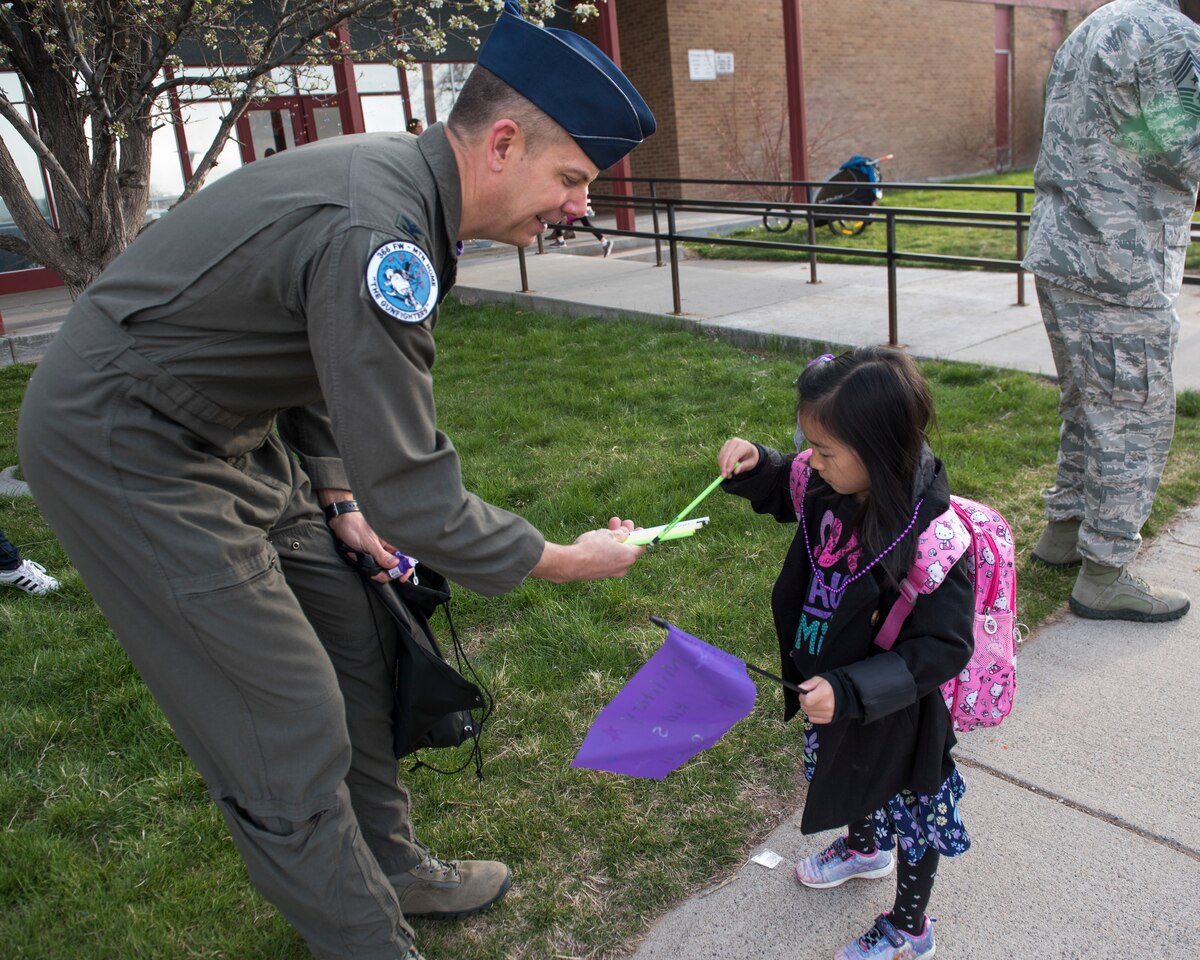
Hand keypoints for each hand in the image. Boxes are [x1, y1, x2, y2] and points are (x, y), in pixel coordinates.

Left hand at [328, 510, 412, 583]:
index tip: (402, 577)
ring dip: (374, 570)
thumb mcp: (369, 542)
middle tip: (379, 574)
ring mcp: (376, 554)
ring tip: (365, 562)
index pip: (404, 557)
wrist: (339, 522)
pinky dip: (366, 568)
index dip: (405, 568)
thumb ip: (382, 555)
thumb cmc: (356, 526)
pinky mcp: (368, 557)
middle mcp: (385, 549)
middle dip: (387, 573)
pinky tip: (360, 560)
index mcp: (390, 543)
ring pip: (381, 569)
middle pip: (393, 567)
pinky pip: (370, 568)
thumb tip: (395, 565)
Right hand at [531, 516, 645, 582]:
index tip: (636, 528)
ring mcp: (613, 572)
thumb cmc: (591, 547)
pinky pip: (609, 559)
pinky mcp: (602, 574)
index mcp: (629, 556)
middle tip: (621, 523)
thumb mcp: (607, 534)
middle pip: (628, 549)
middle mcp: (624, 567)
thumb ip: (619, 533)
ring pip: (617, 553)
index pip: (641, 546)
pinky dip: (608, 549)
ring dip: (614, 540)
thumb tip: (625, 533)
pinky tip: (599, 538)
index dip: (639, 536)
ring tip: (607, 526)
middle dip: (624, 534)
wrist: (572, 563)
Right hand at [718, 437, 757, 476]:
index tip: (728, 472)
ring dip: (722, 466)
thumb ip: (744, 466)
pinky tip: (725, 469)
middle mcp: (735, 442)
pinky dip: (721, 464)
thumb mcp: (751, 463)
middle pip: (726, 455)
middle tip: (724, 476)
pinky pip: (720, 456)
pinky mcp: (724, 446)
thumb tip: (735, 471)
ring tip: (727, 474)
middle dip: (724, 466)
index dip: (730, 464)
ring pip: (722, 456)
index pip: (735, 455)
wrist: (749, 450)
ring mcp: (729, 443)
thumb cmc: (751, 458)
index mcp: (744, 445)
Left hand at [798, 675, 834, 723]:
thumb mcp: (819, 679)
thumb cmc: (830, 686)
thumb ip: (808, 684)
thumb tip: (799, 688)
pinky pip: (812, 719)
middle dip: (804, 702)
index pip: (807, 700)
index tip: (804, 694)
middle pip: (806, 707)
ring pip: (808, 713)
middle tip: (809, 697)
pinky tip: (817, 708)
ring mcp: (828, 713)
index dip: (802, 697)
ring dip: (808, 708)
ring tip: (814, 702)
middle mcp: (827, 705)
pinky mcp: (828, 719)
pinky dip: (812, 714)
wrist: (844, 693)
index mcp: (824, 693)